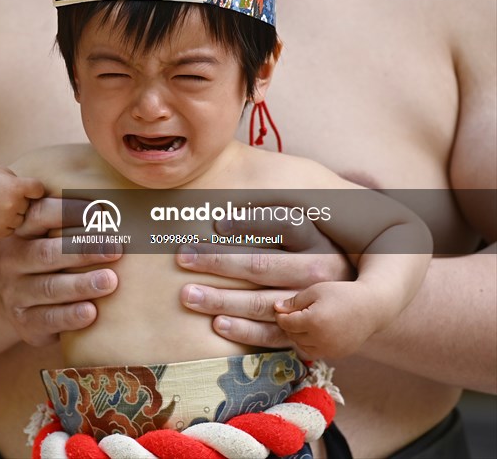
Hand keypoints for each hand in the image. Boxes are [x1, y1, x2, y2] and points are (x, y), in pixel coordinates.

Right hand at [0, 162, 45, 238]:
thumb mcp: (1, 172)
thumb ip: (22, 183)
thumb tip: (45, 198)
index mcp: (15, 187)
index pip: (38, 190)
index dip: (31, 187)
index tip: (21, 184)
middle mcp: (12, 205)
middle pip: (31, 205)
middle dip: (22, 201)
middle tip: (2, 193)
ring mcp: (5, 221)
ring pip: (23, 219)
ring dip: (15, 213)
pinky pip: (12, 229)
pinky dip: (5, 223)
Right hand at [0, 197, 120, 346]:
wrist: (24, 305)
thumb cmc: (51, 262)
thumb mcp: (51, 239)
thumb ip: (74, 224)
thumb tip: (122, 203)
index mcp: (20, 231)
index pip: (40, 214)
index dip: (68, 211)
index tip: (101, 212)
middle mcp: (12, 260)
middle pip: (46, 252)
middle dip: (83, 250)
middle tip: (116, 249)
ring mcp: (15, 292)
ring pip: (49, 288)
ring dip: (81, 284)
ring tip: (110, 281)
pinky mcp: (24, 322)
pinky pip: (48, 319)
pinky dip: (70, 316)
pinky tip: (91, 312)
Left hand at [176, 211, 354, 348]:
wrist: (356, 304)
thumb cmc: (312, 255)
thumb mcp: (306, 231)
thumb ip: (272, 216)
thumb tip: (225, 204)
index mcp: (317, 240)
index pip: (283, 225)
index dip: (249, 224)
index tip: (216, 224)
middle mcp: (318, 272)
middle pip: (263, 264)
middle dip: (218, 260)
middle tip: (183, 256)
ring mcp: (312, 305)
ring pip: (263, 302)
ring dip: (222, 299)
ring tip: (188, 294)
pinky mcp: (307, 333)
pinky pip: (273, 335)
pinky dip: (244, 331)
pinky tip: (217, 324)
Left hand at [274, 281, 380, 358]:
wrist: (372, 307)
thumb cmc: (342, 294)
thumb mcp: (315, 291)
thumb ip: (294, 301)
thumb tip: (276, 309)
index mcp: (313, 321)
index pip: (285, 323)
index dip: (281, 315)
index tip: (282, 307)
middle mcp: (321, 339)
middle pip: (292, 335)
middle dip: (289, 325)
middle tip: (295, 313)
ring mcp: (330, 350)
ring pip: (302, 346)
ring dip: (299, 336)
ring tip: (306, 321)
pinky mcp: (338, 354)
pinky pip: (316, 352)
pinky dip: (311, 343)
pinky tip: (316, 331)